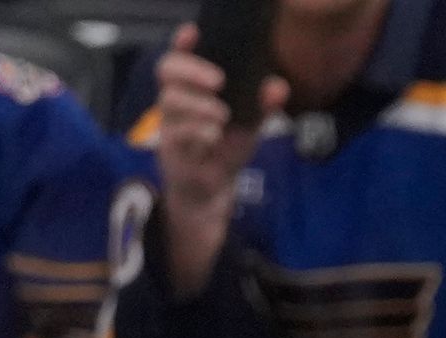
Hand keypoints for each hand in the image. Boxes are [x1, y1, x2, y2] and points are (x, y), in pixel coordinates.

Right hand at [147, 29, 285, 300]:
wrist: (210, 197)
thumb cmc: (223, 155)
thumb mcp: (248, 129)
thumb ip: (262, 107)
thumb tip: (278, 85)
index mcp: (190, 94)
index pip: (180, 61)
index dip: (183, 45)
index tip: (193, 32)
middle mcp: (175, 106)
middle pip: (167, 73)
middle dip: (191, 70)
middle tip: (217, 80)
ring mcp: (170, 128)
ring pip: (170, 102)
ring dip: (198, 104)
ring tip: (221, 115)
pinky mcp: (172, 152)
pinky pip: (178, 134)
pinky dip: (198, 131)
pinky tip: (214, 137)